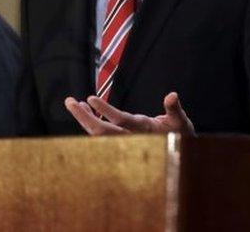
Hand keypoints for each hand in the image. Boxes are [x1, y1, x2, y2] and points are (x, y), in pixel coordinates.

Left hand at [64, 91, 195, 135]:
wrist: (178, 153)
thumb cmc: (180, 135)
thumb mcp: (180, 121)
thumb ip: (174, 108)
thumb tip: (172, 95)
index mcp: (142, 130)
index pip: (120, 121)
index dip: (105, 110)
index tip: (91, 98)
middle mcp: (129, 137)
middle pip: (101, 131)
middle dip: (83, 117)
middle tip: (69, 101)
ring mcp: (123, 139)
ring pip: (98, 133)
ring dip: (84, 119)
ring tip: (74, 103)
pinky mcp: (121, 138)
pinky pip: (101, 133)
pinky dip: (91, 121)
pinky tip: (86, 110)